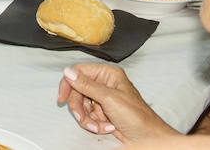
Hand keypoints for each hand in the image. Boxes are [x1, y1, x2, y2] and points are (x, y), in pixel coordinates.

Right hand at [57, 63, 177, 141]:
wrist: (147, 138)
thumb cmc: (137, 117)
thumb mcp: (109, 99)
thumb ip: (87, 85)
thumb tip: (69, 72)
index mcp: (108, 73)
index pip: (79, 71)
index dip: (69, 84)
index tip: (62, 98)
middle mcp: (105, 83)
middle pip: (78, 91)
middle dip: (80, 108)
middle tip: (83, 117)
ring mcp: (103, 98)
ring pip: (82, 105)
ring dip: (88, 119)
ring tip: (100, 125)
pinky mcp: (103, 112)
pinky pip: (89, 116)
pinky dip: (95, 124)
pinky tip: (107, 127)